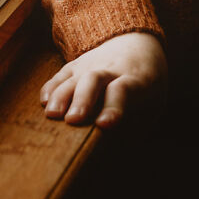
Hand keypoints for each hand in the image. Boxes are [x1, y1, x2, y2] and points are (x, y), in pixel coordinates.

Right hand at [39, 31, 167, 129]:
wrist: (138, 42)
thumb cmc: (147, 84)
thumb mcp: (154, 104)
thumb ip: (137, 127)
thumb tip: (115, 157)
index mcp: (136, 80)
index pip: (124, 90)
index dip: (114, 106)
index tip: (104, 124)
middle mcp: (112, 69)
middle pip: (94, 80)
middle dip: (82, 100)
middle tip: (72, 120)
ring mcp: (92, 64)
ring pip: (74, 77)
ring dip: (61, 95)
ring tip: (52, 115)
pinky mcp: (77, 64)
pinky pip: (62, 74)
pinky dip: (51, 87)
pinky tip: (44, 102)